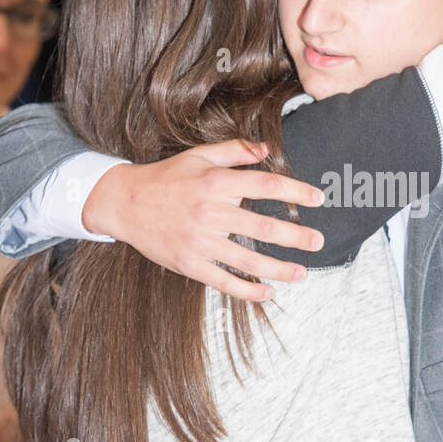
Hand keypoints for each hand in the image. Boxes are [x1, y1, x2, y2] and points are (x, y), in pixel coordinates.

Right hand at [82, 139, 325, 301]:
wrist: (124, 202)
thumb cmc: (167, 177)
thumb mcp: (199, 155)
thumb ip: (235, 150)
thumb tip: (268, 148)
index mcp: (215, 182)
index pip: (265, 186)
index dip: (295, 192)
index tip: (318, 199)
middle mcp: (209, 212)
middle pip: (262, 227)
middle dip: (295, 236)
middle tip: (318, 242)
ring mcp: (199, 241)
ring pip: (247, 261)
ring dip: (279, 269)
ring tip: (302, 272)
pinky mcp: (189, 264)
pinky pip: (224, 281)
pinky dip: (248, 291)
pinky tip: (269, 292)